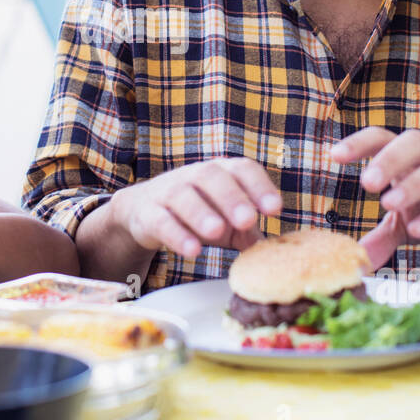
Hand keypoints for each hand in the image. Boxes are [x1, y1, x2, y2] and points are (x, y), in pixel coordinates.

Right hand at [108, 158, 282, 260]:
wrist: (144, 212)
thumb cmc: (198, 214)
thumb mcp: (226, 223)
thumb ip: (247, 233)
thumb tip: (274, 250)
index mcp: (220, 173)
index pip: (242, 169)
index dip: (259, 186)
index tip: (275, 209)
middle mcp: (194, 176)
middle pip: (211, 176)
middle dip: (231, 197)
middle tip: (248, 219)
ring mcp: (168, 192)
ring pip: (183, 196)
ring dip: (201, 213)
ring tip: (217, 231)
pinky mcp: (147, 213)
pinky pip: (160, 220)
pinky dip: (176, 235)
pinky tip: (192, 250)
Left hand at [332, 127, 419, 268]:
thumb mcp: (406, 227)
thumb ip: (381, 238)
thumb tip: (353, 258)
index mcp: (411, 162)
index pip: (384, 138)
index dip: (359, 142)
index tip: (332, 156)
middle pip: (415, 141)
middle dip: (390, 158)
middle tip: (366, 183)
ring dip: (414, 184)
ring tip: (389, 204)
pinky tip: (418, 231)